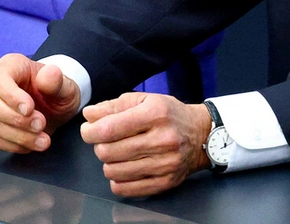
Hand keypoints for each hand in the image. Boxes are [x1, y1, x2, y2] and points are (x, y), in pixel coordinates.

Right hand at [0, 53, 81, 152]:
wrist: (56, 107)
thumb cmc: (57, 91)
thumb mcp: (65, 85)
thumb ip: (57, 80)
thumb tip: (50, 73)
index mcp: (11, 66)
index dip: (11, 96)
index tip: (29, 109)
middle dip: (16, 119)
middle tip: (40, 124)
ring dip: (18, 136)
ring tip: (43, 140)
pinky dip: (14, 145)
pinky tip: (32, 143)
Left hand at [79, 92, 212, 196]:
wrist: (201, 135)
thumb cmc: (169, 115)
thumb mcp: (145, 100)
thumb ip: (114, 106)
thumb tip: (89, 115)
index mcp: (155, 114)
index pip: (109, 129)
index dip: (90, 131)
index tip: (88, 130)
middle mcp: (162, 139)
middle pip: (108, 152)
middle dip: (100, 146)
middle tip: (107, 141)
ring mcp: (165, 163)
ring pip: (114, 172)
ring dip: (109, 163)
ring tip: (118, 154)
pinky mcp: (165, 182)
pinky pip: (125, 189)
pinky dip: (118, 180)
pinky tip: (124, 168)